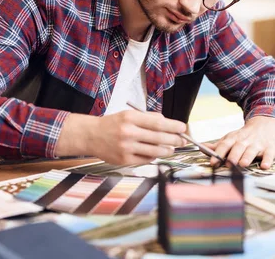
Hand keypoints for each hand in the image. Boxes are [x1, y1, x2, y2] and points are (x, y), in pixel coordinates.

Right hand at [55, 110, 186, 164]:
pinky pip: (145, 160)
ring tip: (172, 148)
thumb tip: (168, 123)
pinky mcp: (124, 160)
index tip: (183, 128)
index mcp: (131, 118)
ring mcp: (126, 147)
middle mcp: (128, 132)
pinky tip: (156, 154)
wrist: (91, 136)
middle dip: (175, 139)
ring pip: (154, 151)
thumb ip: (148, 118)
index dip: (174, 126)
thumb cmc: (112, 124)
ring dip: (167, 150)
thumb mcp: (129, 115)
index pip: (159, 123)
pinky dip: (153, 157)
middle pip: (159, 137)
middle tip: (182, 140)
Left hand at [206, 116, 274, 169]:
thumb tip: (201, 147)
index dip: (218, 153)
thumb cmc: (244, 136)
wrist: (264, 124)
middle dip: (233, 156)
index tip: (212, 162)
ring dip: (247, 157)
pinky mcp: (269, 148)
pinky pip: (269, 154)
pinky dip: (267, 160)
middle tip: (228, 164)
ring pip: (252, 151)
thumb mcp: (230, 138)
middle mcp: (245, 141)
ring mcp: (258, 144)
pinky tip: (264, 166)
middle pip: (238, 148)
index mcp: (234, 139)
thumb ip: (217, 146)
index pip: (224, 145)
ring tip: (243, 164)